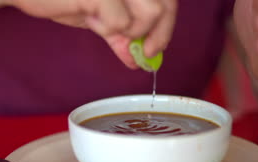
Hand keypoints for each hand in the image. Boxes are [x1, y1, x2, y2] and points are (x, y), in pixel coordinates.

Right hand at [9, 0, 177, 68]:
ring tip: (107, 26)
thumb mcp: (98, 15)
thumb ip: (121, 33)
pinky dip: (108, 30)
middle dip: (161, 34)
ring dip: (133, 31)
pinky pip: (120, 23)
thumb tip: (138, 59)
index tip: (156, 47)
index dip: (167, 23)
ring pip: (151, 13)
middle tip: (148, 53)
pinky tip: (90, 18)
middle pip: (165, 4)